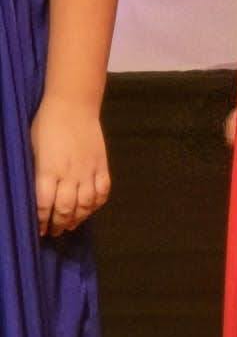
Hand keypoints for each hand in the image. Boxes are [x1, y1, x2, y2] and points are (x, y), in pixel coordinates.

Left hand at [31, 98, 109, 236]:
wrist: (73, 105)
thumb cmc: (46, 124)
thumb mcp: (33, 149)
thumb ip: (38, 173)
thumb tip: (37, 194)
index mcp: (48, 170)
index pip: (44, 205)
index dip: (42, 220)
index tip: (39, 229)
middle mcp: (69, 175)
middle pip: (65, 209)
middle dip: (59, 224)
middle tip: (54, 231)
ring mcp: (88, 171)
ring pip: (86, 205)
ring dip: (78, 218)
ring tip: (71, 224)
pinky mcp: (102, 166)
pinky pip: (102, 192)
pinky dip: (97, 204)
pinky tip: (90, 208)